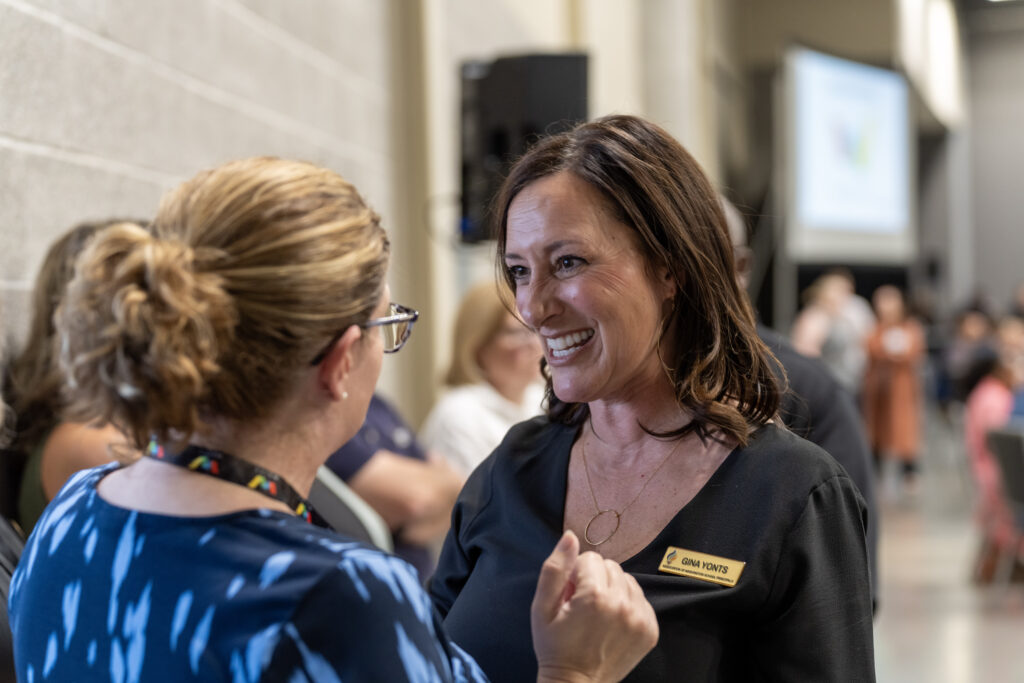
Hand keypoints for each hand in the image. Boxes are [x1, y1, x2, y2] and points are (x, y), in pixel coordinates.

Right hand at [531, 531, 658, 682]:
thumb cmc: (554, 646)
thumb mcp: (541, 607)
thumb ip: (555, 568)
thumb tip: (570, 536)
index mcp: (594, 597)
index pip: (591, 558)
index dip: (576, 574)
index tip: (570, 595)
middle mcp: (622, 605)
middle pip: (611, 566)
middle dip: (595, 579)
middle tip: (582, 604)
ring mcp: (640, 619)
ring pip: (627, 580)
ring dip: (613, 589)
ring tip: (598, 613)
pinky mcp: (650, 630)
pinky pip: (641, 598)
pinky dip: (627, 604)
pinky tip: (612, 621)